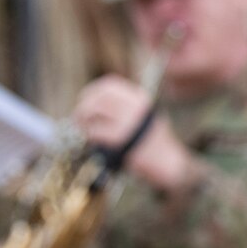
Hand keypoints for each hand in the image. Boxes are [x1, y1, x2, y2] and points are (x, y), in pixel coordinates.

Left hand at [73, 76, 196, 191]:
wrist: (167, 162)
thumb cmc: (154, 141)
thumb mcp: (147, 116)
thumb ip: (128, 106)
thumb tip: (96, 102)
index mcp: (140, 99)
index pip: (110, 85)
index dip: (93, 90)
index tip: (86, 98)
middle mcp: (134, 107)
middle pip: (98, 97)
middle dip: (84, 105)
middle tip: (79, 116)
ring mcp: (126, 122)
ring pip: (92, 111)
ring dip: (82, 120)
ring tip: (84, 128)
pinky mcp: (118, 139)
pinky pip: (94, 132)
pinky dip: (89, 135)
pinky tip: (92, 141)